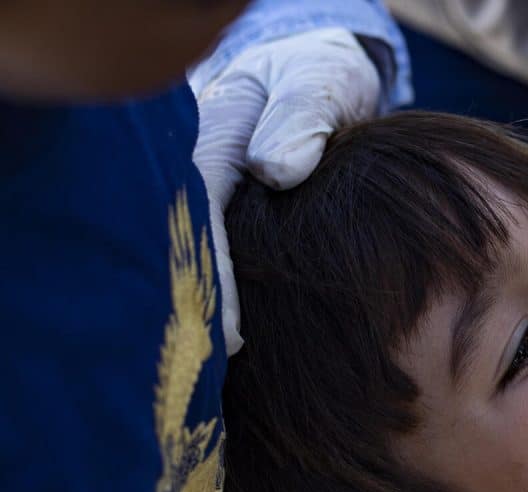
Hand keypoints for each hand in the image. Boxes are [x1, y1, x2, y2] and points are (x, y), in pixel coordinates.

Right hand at [192, 28, 380, 353]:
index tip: (229, 333)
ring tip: (228, 372)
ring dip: (214, 308)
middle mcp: (206, 168)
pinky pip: (228, 253)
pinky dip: (234, 293)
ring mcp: (219, 191)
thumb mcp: (317, 79)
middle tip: (224, 371)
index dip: (213, 273)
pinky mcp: (235, 208)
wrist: (323, 73)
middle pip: (193, 244)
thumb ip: (301, 115)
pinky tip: (247, 343)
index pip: (203, 209)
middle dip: (204, 307)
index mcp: (215, 133)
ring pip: (206, 254)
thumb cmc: (321, 74)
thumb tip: (275, 171)